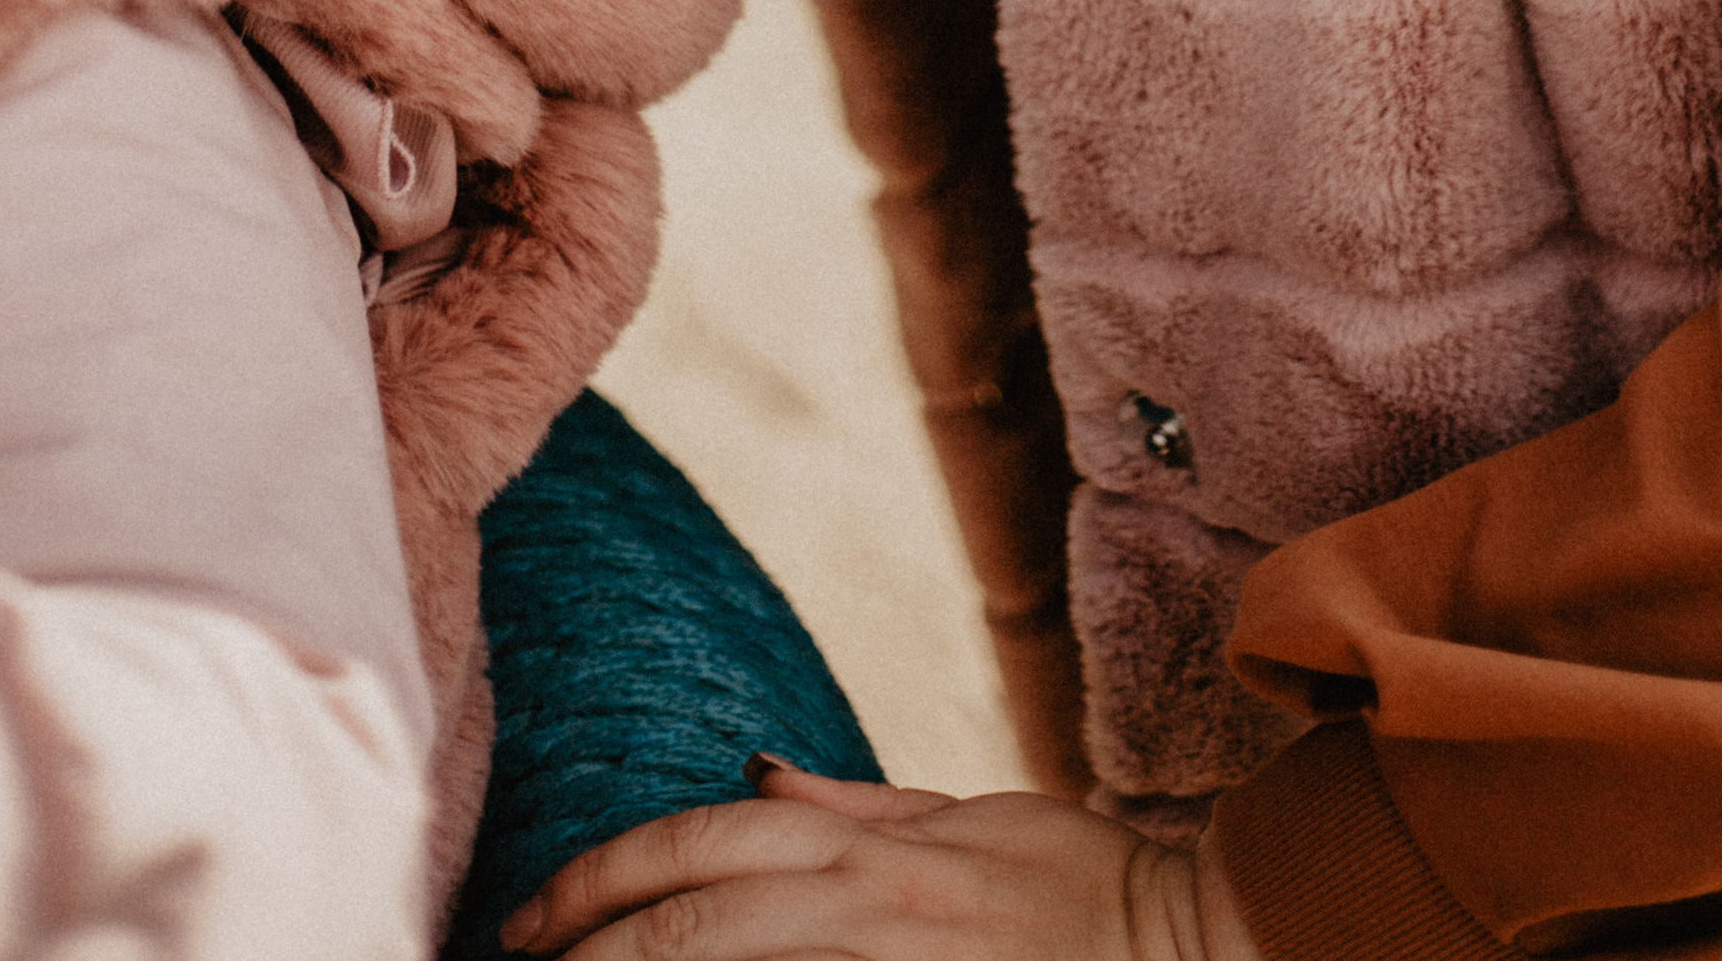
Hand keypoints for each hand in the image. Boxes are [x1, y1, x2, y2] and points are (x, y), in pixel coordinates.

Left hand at [503, 761, 1267, 960]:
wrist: (1189, 939)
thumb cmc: (1080, 885)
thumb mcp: (968, 819)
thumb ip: (857, 807)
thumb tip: (756, 780)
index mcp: (871, 846)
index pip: (699, 841)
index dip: (602, 878)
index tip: (532, 919)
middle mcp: (867, 902)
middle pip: (691, 913)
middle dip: (588, 942)